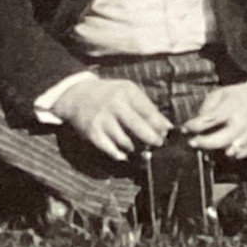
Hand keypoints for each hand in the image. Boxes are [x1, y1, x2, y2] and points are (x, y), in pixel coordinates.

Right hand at [52, 76, 173, 160]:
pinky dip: (120, 154)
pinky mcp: (93, 133)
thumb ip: (146, 107)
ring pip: (125, 140)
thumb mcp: (128, 92)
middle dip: (151, 138)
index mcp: (126, 92)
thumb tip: (166, 126)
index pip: (148, 111)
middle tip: (158, 144)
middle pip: (137, 126)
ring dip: (136, 148)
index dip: (159, 124)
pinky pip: (110, 149)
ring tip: (143, 149)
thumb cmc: (111, 94)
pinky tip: (126, 154)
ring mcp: (102, 120)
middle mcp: (114, 105)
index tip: (167, 132)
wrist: (78, 96)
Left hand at [182, 73, 246, 158]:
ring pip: (229, 151)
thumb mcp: (222, 93)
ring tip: (212, 142)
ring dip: (218, 149)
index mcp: (232, 107)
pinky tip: (229, 143)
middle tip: (192, 142)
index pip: (208, 120)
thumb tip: (197, 121)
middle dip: (202, 143)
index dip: (193, 126)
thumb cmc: (240, 96)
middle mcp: (242, 122)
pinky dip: (233, 152)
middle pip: (218, 141)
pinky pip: (240, 154)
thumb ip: (208, 105)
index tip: (185, 128)